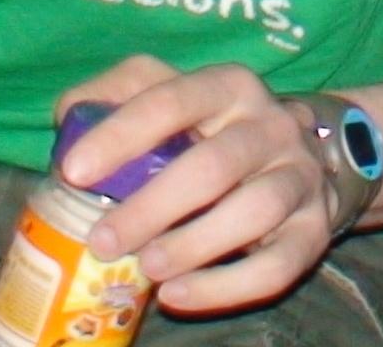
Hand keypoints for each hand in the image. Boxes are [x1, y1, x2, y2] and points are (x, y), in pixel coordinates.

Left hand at [53, 57, 335, 313]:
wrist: (309, 159)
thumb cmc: (216, 131)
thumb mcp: (175, 96)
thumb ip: (119, 95)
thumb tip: (67, 115)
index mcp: (229, 86)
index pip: (172, 99)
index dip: (121, 134)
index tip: (74, 171)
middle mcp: (272, 125)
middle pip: (214, 164)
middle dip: (152, 206)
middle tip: (103, 240)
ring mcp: (299, 177)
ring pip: (253, 211)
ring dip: (192, 244)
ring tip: (145, 268)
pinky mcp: (314, 230)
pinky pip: (277, 264)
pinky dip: (225, 288)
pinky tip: (178, 296)